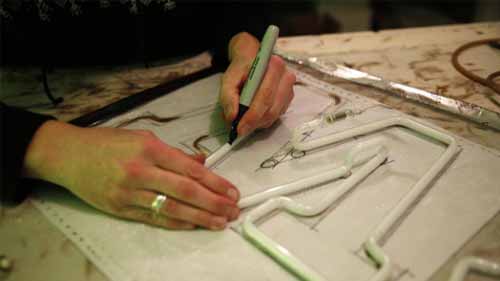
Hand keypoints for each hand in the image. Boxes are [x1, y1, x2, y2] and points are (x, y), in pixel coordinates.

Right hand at [23, 121, 239, 229]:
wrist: (68, 155)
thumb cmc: (107, 142)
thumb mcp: (142, 137)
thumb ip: (173, 153)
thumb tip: (200, 163)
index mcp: (150, 149)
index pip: (190, 170)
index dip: (215, 182)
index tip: (232, 191)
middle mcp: (141, 171)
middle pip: (186, 192)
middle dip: (214, 203)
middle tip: (234, 210)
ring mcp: (129, 193)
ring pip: (172, 209)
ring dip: (200, 217)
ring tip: (220, 222)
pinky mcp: (120, 208)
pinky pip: (154, 218)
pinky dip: (176, 223)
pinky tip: (194, 225)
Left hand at [220, 32, 295, 136]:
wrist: (251, 61)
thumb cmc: (241, 70)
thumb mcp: (228, 79)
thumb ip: (227, 96)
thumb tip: (232, 117)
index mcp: (273, 66)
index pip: (264, 96)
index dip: (252, 115)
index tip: (239, 127)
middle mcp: (286, 77)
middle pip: (272, 108)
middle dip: (254, 123)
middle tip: (240, 131)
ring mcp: (290, 88)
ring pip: (275, 114)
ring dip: (259, 123)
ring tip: (245, 123)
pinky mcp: (289, 98)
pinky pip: (277, 115)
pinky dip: (264, 121)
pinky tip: (254, 118)